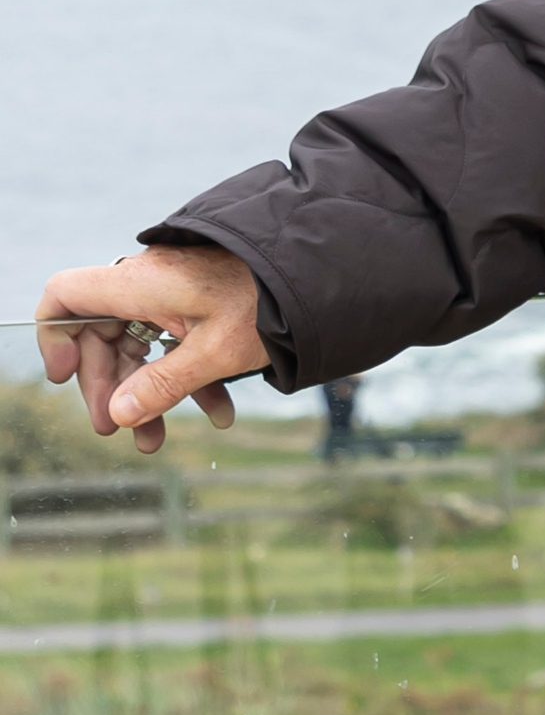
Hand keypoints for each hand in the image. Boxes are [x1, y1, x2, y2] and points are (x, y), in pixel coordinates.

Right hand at [36, 246, 268, 452]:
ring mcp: (172, 293)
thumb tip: (118, 415)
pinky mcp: (197, 304)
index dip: (56, 336)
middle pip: (101, 334)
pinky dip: (188, 379)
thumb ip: (163, 385)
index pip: (66, 297)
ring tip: (155, 441)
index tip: (64, 376)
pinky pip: (175, 342)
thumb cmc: (270, 302)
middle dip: (109, 387)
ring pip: (139, 345)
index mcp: (139, 284)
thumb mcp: (216, 354)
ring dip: (148, 394)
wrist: (319, 273)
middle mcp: (147, 284)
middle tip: (117, 431)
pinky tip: (220, 414)